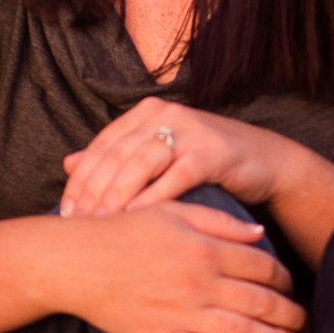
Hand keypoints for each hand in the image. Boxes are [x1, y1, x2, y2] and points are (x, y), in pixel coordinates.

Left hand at [58, 98, 292, 218]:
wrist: (267, 162)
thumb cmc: (208, 163)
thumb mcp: (159, 156)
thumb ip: (117, 157)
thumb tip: (67, 162)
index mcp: (147, 112)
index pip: (103, 144)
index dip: (81, 178)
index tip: (66, 210)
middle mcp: (166, 114)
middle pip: (118, 153)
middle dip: (94, 189)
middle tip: (78, 220)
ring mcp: (191, 129)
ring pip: (142, 161)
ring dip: (119, 193)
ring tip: (102, 221)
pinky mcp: (215, 150)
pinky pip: (177, 175)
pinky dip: (155, 197)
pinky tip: (139, 218)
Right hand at [62, 199, 310, 332]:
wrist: (74, 263)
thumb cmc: (122, 231)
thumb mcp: (172, 211)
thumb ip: (219, 221)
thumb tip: (260, 233)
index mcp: (205, 248)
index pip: (263, 266)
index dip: (285, 277)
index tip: (293, 286)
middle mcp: (200, 283)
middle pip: (263, 302)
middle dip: (294, 315)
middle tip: (310, 324)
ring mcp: (182, 314)